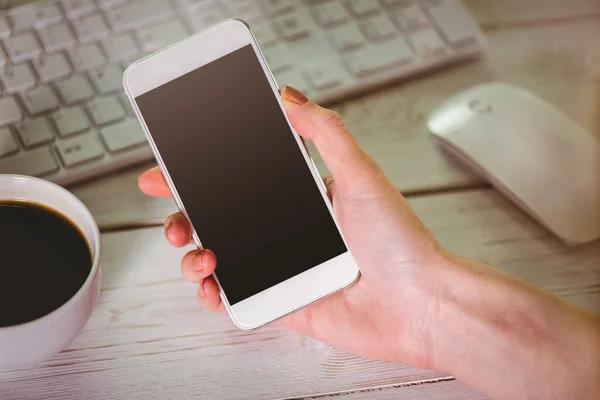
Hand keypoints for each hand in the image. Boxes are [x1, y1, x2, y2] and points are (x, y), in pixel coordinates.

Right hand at [138, 87, 449, 366]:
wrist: (420, 304)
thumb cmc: (400, 242)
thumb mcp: (361, 174)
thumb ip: (324, 132)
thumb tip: (289, 96)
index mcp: (302, 200)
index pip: (241, 182)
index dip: (202, 175)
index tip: (172, 167)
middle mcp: (288, 233)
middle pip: (220, 220)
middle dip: (185, 214)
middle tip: (172, 211)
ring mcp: (282, 270)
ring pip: (219, 258)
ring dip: (194, 254)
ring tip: (200, 252)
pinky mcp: (283, 304)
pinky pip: (236, 300)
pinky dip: (214, 295)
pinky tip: (212, 286)